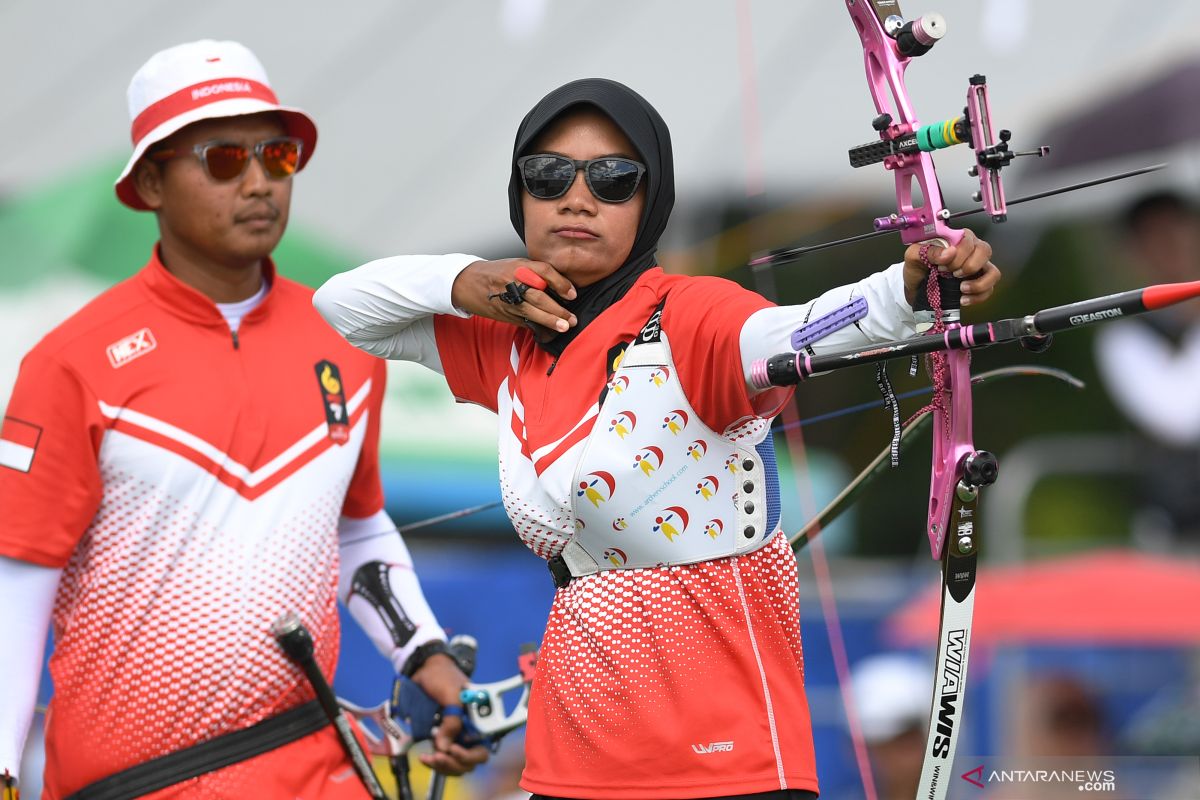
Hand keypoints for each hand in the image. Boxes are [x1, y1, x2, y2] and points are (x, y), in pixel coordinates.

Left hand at [410, 653, 489, 775]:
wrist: (424, 669)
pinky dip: (434, 762)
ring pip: (454, 764)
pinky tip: (424, 757)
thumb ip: (452, 721)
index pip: (481, 749)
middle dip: (453, 763)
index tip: (453, 750)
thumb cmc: (443, 677)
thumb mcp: (451, 696)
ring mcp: (454, 736)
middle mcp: (469, 732)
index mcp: (479, 721)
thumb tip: (445, 747)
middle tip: (438, 756)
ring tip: (428, 757)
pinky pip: (442, 758)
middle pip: (468, 761)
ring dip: (442, 766)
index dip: (469, 755)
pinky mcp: (440, 738)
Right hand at [451, 258, 577, 338]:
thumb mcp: (516, 264)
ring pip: (532, 312)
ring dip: (550, 321)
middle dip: (558, 309)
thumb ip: (536, 273)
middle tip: (572, 318)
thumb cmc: (496, 272)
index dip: (560, 283)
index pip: (544, 271)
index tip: (572, 294)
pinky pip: (524, 321)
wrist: (468, 282)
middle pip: (539, 296)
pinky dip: (537, 326)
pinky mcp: (504, 313)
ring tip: (564, 326)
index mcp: (518, 266)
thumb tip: (561, 287)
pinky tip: (549, 331)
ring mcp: (508, 299)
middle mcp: (513, 282)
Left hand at [902, 229, 1000, 307]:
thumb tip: (949, 252)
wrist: (915, 287)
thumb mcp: (914, 256)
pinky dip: (978, 296)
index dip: (958, 254)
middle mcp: (971, 250)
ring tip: (961, 288)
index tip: (942, 265)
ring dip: (979, 283)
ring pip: (993, 272)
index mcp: (956, 239)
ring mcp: (977, 268)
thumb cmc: (917, 267)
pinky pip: (990, 289)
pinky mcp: (979, 284)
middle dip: (969, 266)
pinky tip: (963, 299)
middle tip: (952, 275)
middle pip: (985, 251)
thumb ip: (928, 250)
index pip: (968, 239)